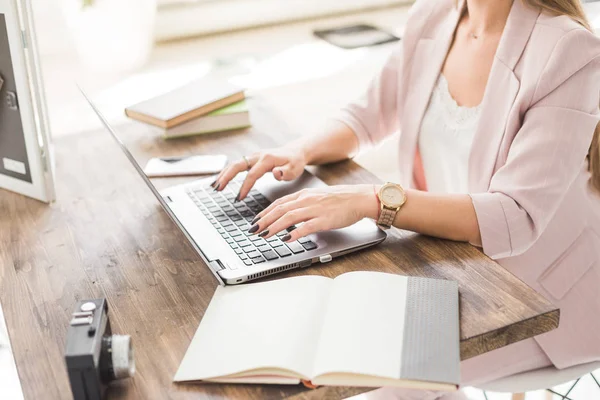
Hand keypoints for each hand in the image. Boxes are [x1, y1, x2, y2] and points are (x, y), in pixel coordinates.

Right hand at [211, 147, 307, 200]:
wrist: (295, 152)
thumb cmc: (295, 163)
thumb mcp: (295, 169)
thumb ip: (286, 173)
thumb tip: (275, 173)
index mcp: (267, 159)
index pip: (252, 174)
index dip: (244, 186)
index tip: (239, 198)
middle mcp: (258, 156)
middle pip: (237, 164)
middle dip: (226, 176)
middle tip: (217, 188)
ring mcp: (253, 156)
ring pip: (234, 164)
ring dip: (223, 174)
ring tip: (214, 186)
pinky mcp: (251, 159)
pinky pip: (236, 165)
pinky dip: (227, 172)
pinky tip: (220, 181)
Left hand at [247, 185, 379, 241]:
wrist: (359, 197)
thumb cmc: (340, 200)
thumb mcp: (317, 198)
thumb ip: (302, 205)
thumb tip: (288, 216)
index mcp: (304, 194)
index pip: (279, 202)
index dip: (265, 212)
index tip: (255, 220)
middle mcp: (307, 200)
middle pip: (280, 209)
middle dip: (264, 220)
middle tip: (253, 230)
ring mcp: (315, 209)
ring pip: (289, 217)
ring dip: (274, 226)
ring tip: (264, 235)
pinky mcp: (325, 219)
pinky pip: (307, 226)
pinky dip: (295, 232)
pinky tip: (287, 239)